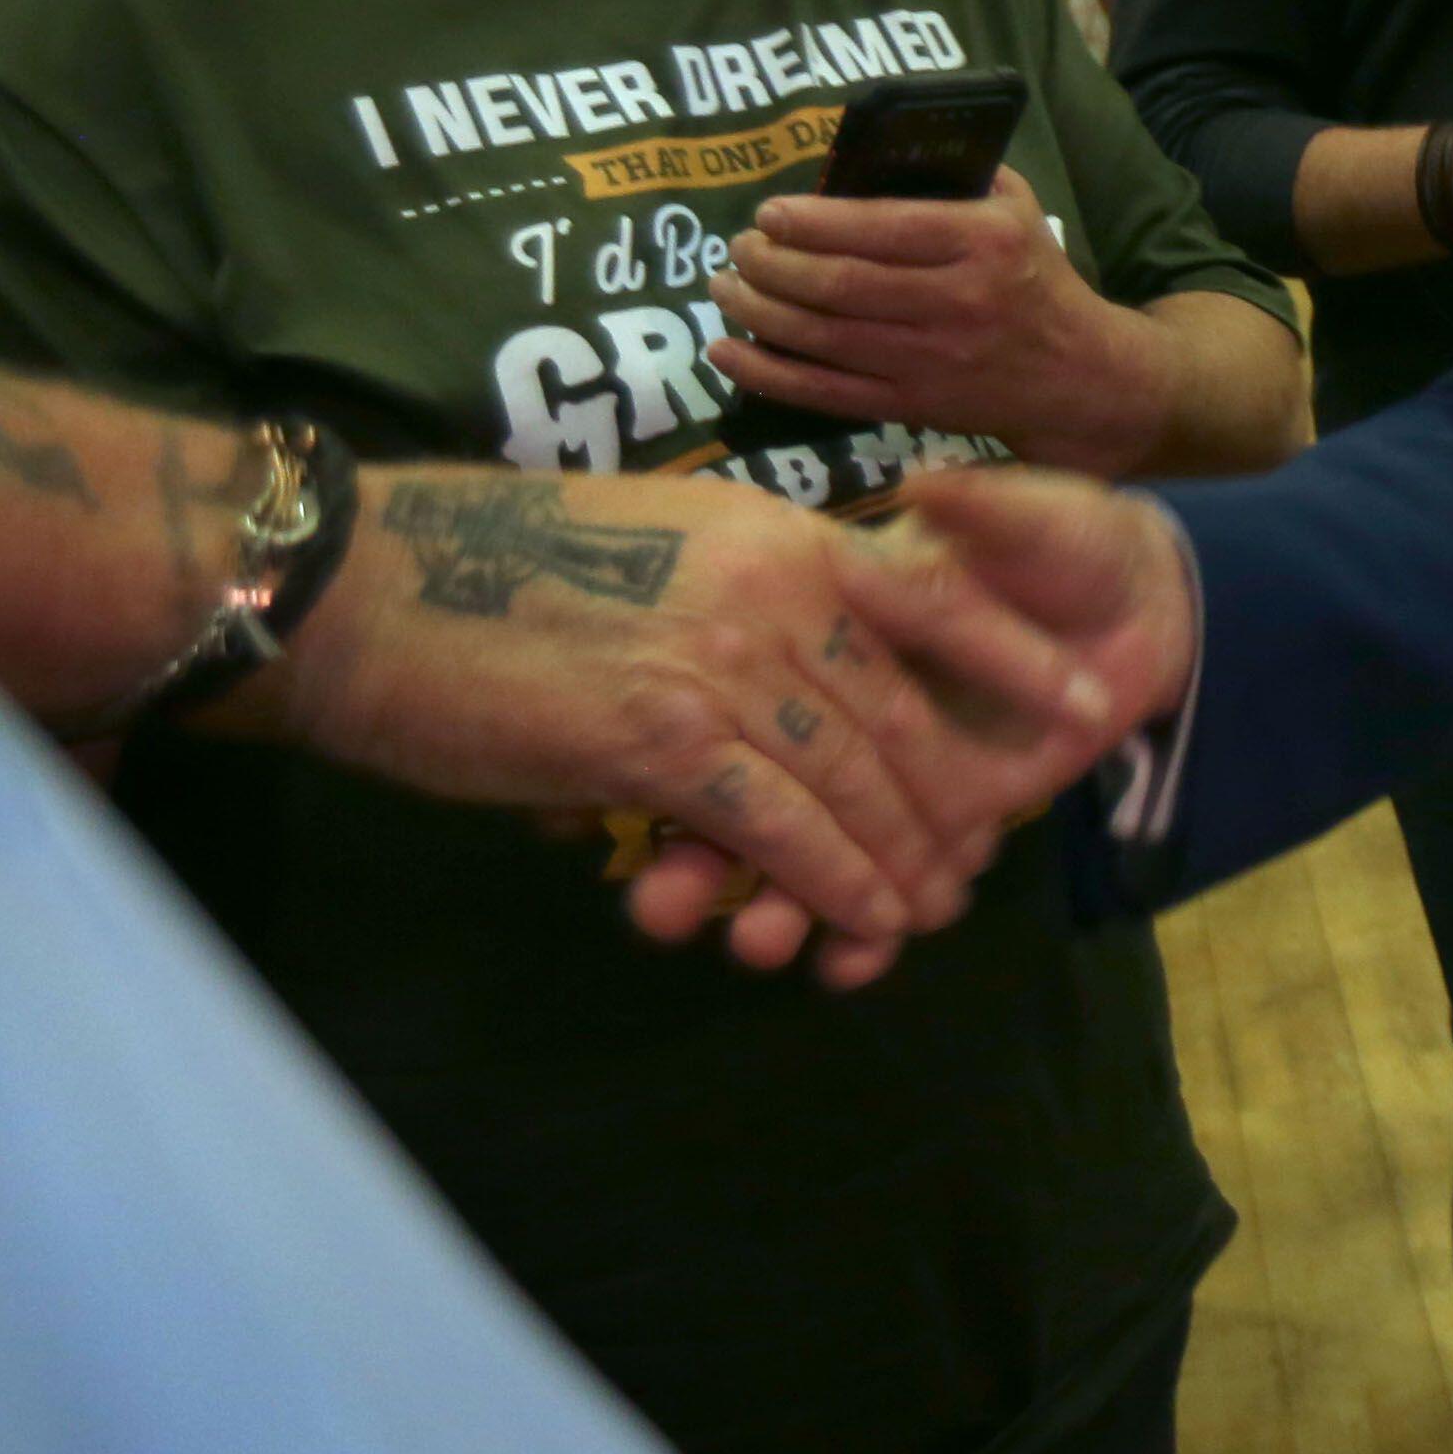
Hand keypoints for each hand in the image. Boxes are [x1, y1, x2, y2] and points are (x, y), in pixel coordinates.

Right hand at [273, 468, 1127, 986]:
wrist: (365, 586)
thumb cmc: (488, 566)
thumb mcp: (652, 542)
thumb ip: (733, 593)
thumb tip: (775, 664)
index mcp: (776, 533)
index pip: (932, 597)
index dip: (1016, 657)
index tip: (1087, 705)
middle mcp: (773, 588)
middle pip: (900, 708)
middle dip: (951, 793)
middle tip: (985, 858)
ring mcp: (724, 663)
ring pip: (854, 777)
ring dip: (903, 854)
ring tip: (934, 906)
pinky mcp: (664, 742)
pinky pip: (786, 825)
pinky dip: (836, 880)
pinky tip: (869, 920)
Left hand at [710, 168, 1176, 475]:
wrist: (1078, 376)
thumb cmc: (1037, 279)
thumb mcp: (1018, 211)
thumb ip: (959, 176)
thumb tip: (874, 149)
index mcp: (985, 243)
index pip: (884, 227)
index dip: (814, 221)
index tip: (769, 212)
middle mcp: (958, 302)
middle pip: (841, 284)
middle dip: (773, 264)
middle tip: (740, 248)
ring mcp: (931, 361)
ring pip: (823, 337)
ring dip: (758, 311)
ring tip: (724, 286)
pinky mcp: (912, 404)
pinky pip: (824, 392)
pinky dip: (767, 373)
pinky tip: (726, 350)